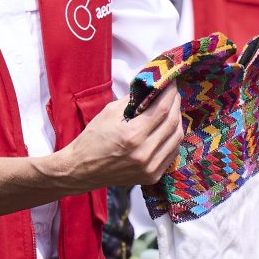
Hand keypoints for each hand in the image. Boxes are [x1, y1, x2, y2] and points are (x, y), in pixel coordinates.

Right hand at [56, 88, 183, 190]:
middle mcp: (144, 152)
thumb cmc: (93, 138)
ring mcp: (149, 167)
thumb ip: (134, 100)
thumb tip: (153, 88)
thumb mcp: (110, 112)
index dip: (170, 93)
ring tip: (171, 110)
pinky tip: (167, 130)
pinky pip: (172, 153)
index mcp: (132, 134)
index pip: (162, 108)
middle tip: (172, 94)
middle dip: (175, 104)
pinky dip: (172, 138)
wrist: (82, 170)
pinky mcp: (152, 176)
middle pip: (173, 122)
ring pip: (176, 138)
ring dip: (177, 120)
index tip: (171, 82)